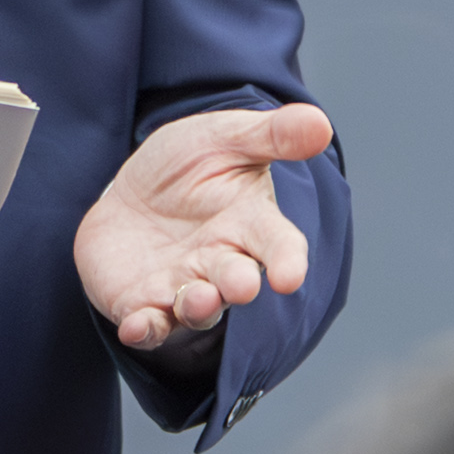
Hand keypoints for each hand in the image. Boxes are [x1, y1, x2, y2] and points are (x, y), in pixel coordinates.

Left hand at [77, 104, 333, 353]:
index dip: (287, 261)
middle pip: (237, 281)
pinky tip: (136, 328)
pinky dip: (144, 330)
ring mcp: (182, 287)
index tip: (290, 276)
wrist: (132, 192)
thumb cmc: (189, 164)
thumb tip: (321, 123)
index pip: (279, 245)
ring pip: (197, 308)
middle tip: (240, 286)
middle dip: (239, 285)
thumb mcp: (227, 137)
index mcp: (250, 223)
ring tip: (196, 299)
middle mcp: (221, 262)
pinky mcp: (142, 303)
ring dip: (198, 308)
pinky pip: (148, 324)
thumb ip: (273, 134)